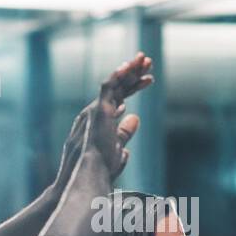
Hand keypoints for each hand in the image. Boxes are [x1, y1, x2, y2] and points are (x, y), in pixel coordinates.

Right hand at [85, 52, 151, 179]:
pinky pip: (109, 86)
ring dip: (131, 70)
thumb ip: (124, 133)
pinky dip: (120, 74)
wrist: (87, 176)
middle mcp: (94, 112)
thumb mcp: (117, 149)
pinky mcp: (98, 109)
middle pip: (118, 88)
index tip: (146, 81)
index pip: (117, 99)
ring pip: (115, 84)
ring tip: (145, 59)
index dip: (131, 88)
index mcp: (98, 122)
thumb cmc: (99, 170)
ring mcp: (95, 110)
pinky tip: (130, 65)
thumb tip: (134, 117)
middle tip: (148, 63)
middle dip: (133, 75)